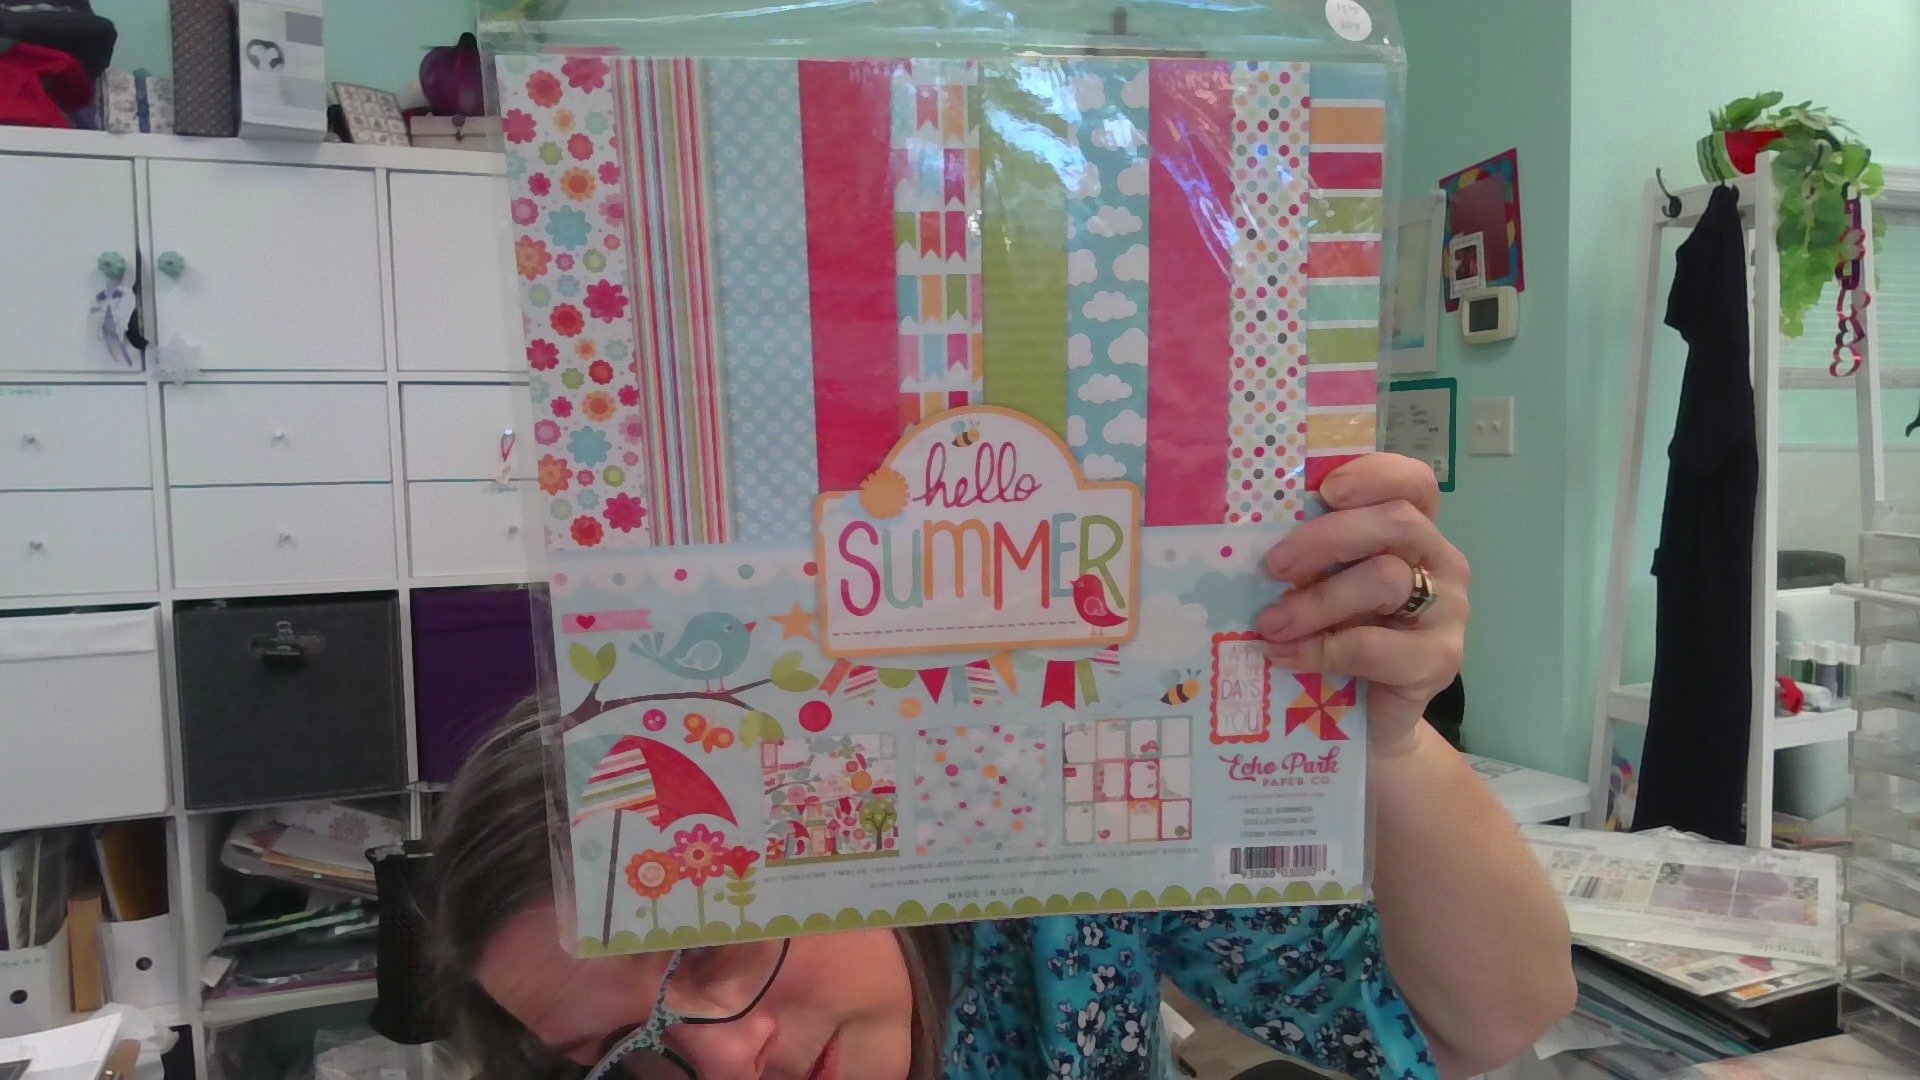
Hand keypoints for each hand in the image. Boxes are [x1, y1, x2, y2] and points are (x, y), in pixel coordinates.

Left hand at [1255, 455, 1468, 757]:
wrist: (1369, 724)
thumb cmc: (1341, 640)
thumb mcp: (1325, 587)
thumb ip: (1313, 558)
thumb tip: (1250, 534)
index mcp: (1415, 533)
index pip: (1413, 483)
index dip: (1374, 475)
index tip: (1325, 490)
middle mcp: (1441, 563)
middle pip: (1395, 523)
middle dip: (1326, 539)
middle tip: (1273, 566)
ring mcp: (1449, 611)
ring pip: (1384, 579)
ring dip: (1316, 601)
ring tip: (1269, 624)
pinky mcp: (1439, 660)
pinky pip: (1374, 645)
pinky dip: (1321, 650)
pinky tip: (1285, 657)